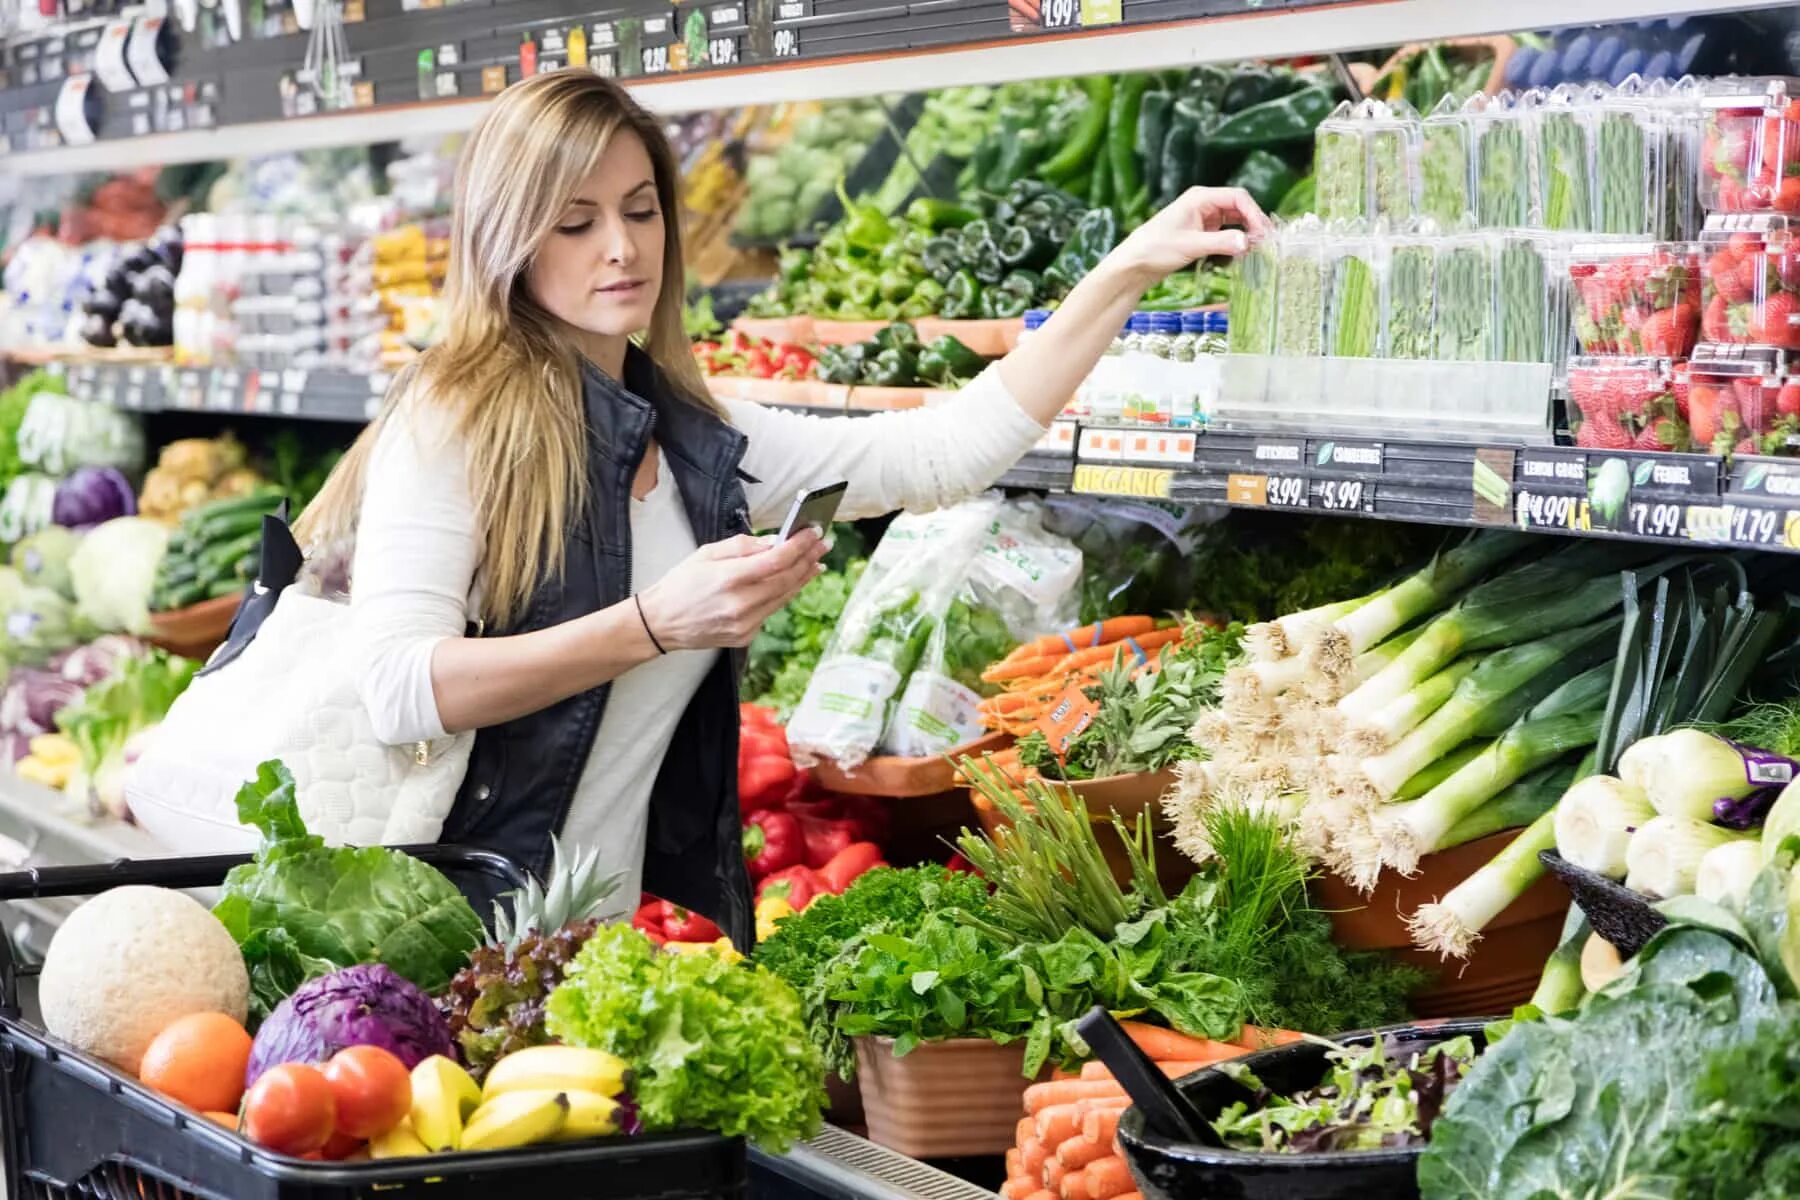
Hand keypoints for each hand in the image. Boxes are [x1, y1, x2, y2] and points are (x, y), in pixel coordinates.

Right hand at [638, 530, 827, 650]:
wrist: (660, 622)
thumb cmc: (681, 583)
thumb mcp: (706, 553)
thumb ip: (743, 547)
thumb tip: (775, 542)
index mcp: (728, 579)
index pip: (776, 560)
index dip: (800, 545)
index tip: (814, 532)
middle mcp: (739, 604)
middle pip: (786, 579)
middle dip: (808, 558)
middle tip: (824, 543)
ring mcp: (744, 624)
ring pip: (784, 597)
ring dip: (803, 577)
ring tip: (816, 561)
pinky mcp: (745, 636)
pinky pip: (771, 611)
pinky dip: (783, 594)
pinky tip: (792, 582)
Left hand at [1105, 186, 1274, 288]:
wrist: (1134, 264)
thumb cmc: (1155, 249)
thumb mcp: (1190, 246)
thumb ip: (1220, 242)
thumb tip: (1248, 242)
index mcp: (1200, 197)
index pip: (1238, 197)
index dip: (1255, 214)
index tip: (1265, 233)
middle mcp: (1203, 203)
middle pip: (1239, 207)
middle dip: (1254, 222)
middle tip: (1267, 243)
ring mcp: (1203, 217)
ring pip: (1235, 220)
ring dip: (1247, 231)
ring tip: (1259, 248)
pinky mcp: (1201, 231)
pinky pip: (1226, 231)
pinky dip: (1236, 239)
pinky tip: (1243, 252)